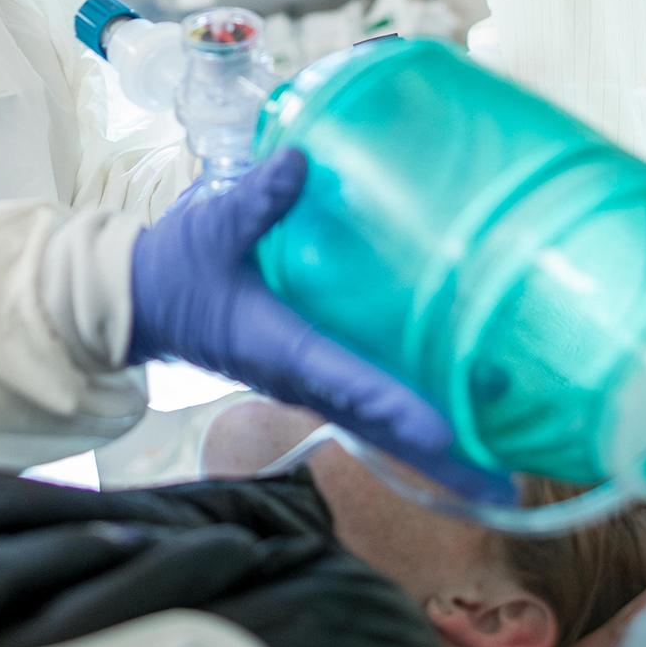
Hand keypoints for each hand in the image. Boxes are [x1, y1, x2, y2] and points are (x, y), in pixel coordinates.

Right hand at [127, 150, 508, 498]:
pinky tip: (454, 418)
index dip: (398, 409)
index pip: (349, 383)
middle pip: (381, 429)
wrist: (139, 302)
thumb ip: (257, 199)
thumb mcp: (212, 228)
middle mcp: (302, 378)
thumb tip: (300, 160)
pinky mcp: (310, 373)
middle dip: (441, 460)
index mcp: (282, 349)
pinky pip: (368, 407)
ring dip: (436, 450)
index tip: (448, 433)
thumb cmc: (176, 268)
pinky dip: (411, 420)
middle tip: (506, 486)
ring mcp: (308, 382)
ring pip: (379, 427)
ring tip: (499, 468)